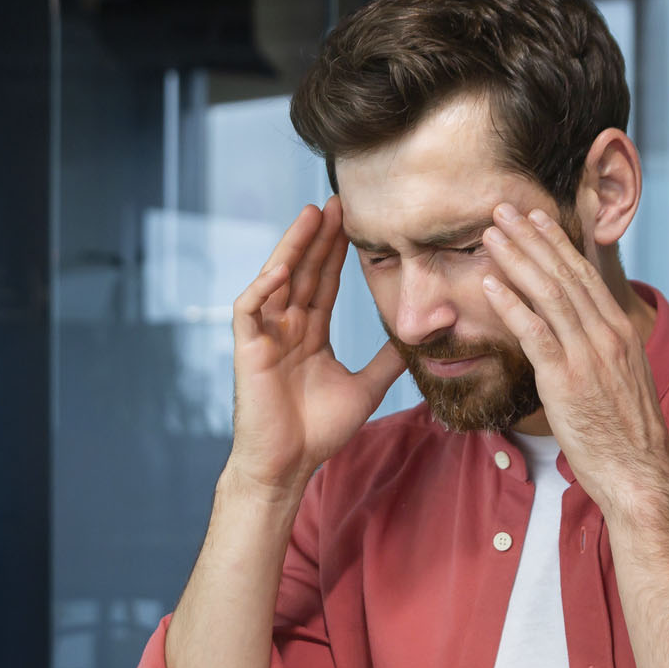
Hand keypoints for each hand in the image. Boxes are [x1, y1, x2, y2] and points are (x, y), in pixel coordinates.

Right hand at [225, 198, 406, 493]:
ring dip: (293, 247)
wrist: (289, 466)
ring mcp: (265, 336)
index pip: (324, 282)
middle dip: (319, 237)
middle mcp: (285, 328)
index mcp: (309, 334)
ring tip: (312, 215)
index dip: (337, 252)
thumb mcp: (366, 388)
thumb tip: (420, 337)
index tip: (355, 221)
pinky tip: (283, 268)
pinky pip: (250, 308)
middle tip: (338, 201)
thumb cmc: (318, 433)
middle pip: (304, 272)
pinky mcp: (247, 349)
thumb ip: (388, 360)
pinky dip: (264, 287)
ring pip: (278, 280)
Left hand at [478, 202, 668, 517]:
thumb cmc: (625, 433)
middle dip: (531, 238)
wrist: (639, 471)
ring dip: (516, 259)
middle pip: (564, 274)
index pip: (584, 275)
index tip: (534, 218)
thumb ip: (600, 351)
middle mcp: (606, 335)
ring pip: (548, 294)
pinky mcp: (567, 380)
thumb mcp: (621, 380)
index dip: (556, 243)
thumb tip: (578, 336)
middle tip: (503, 209)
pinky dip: (511, 305)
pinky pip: (535, 333)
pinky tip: (489, 285)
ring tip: (491, 235)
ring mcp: (588, 355)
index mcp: (619, 331)